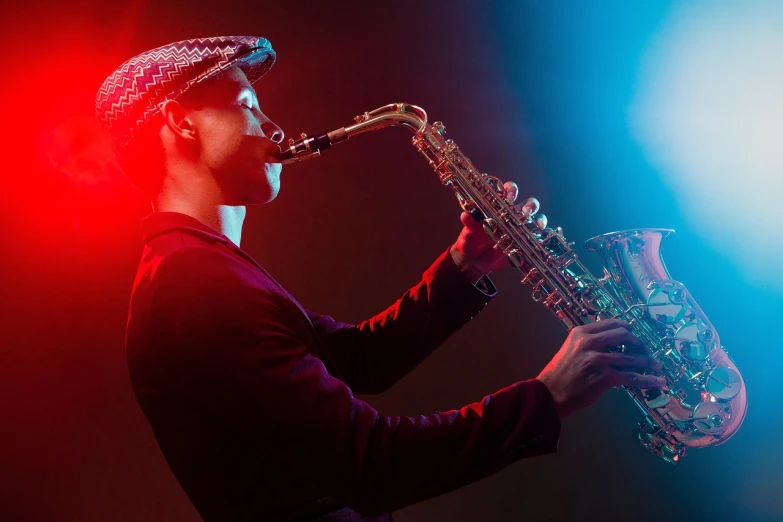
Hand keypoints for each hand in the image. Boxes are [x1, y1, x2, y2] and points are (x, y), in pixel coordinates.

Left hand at [449, 181, 540, 280]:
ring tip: (537, 225)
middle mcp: (511, 215)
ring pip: (535, 218)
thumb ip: (469, 223)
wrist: (472, 261)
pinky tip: (538, 238)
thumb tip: (465, 214)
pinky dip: (539, 236)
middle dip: (530, 205)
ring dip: (539, 219)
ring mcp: (518, 229)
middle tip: (525, 212)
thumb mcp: (468, 232)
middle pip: (527, 203)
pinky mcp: (522, 243)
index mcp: (497, 207)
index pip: (507, 192)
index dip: (511, 190)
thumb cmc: (470, 241)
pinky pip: (535, 237)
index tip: (509, 197)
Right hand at [536, 319, 664, 418]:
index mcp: (581, 333)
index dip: (626, 327)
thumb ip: (587, 344)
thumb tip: (610, 345)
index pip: (610, 323)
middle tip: (645, 350)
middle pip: (624, 335)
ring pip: (631, 357)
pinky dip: (648, 379)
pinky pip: (631, 377)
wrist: (548, 393)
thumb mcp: (570, 349)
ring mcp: (598, 359)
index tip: (634, 332)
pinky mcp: (605, 377)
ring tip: (657, 365)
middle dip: (638, 343)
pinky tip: (659, 381)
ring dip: (647, 361)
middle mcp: (590, 342)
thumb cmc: (558, 374)